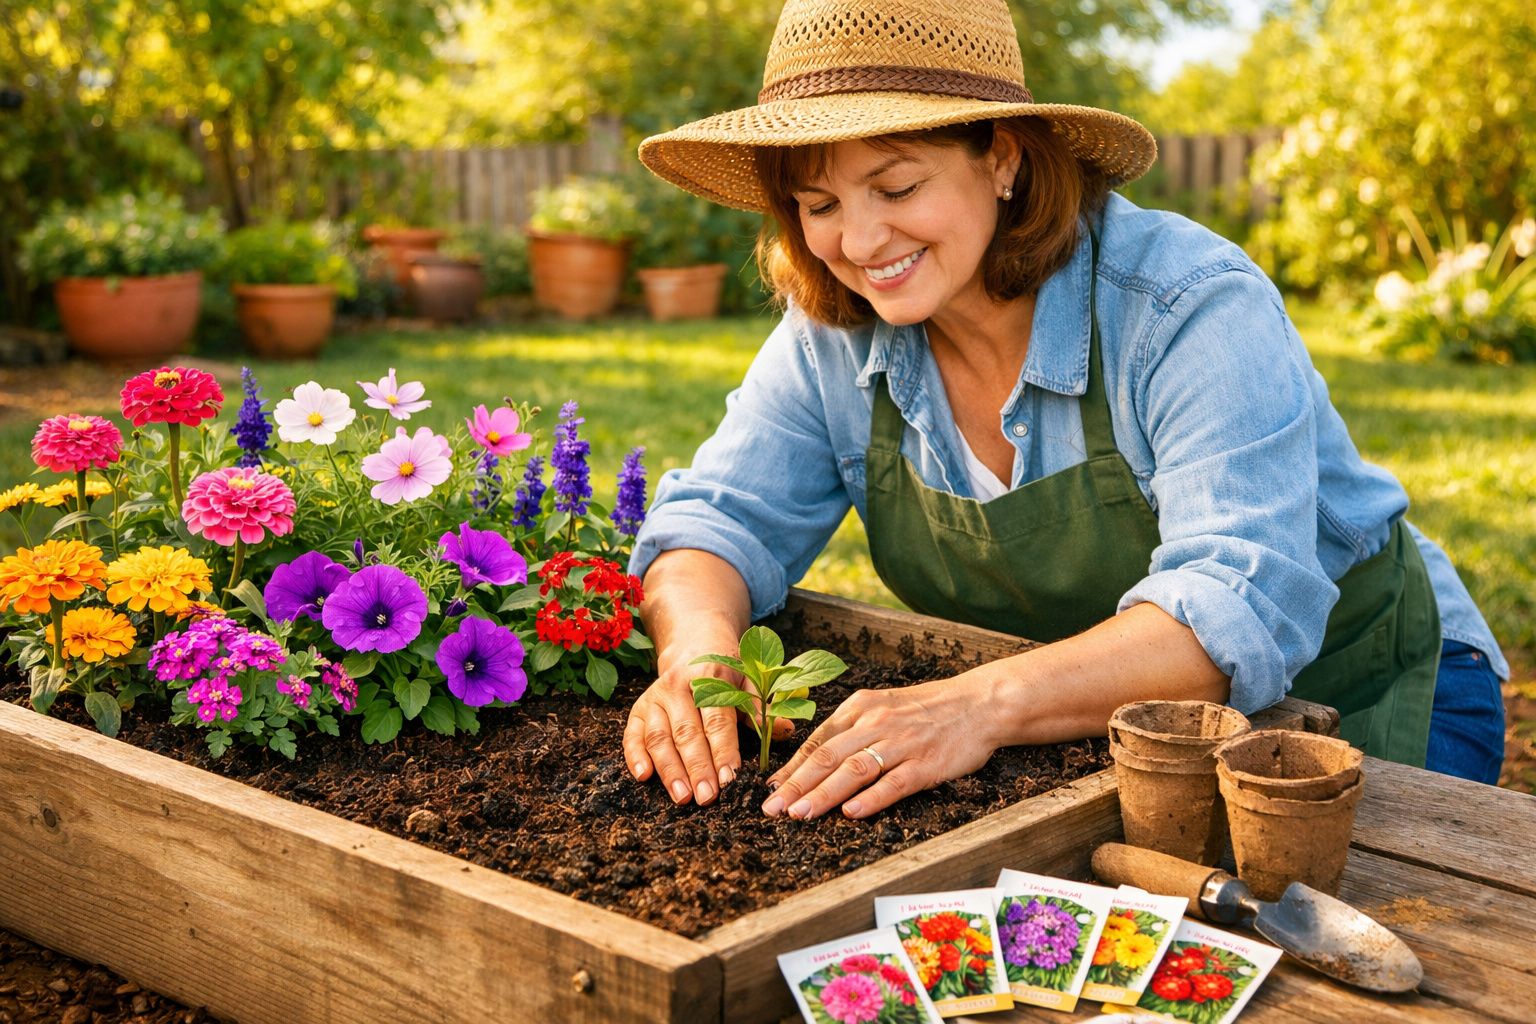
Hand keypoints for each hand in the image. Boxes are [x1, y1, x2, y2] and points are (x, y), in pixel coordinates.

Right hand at [622, 659, 795, 806]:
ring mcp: (654, 697)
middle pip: (686, 732)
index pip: (717, 719)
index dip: (723, 750)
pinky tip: (642, 776)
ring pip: (659, 737)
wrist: (695, 645)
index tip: (730, 778)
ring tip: (682, 797)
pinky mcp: (639, 708)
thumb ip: (763, 708)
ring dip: (669, 770)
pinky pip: (632, 734)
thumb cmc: (728, 671)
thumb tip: (786, 730)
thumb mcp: (750, 680)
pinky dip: (635, 755)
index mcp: (710, 675)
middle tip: (707, 797)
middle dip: (697, 767)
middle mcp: (677, 685)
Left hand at [760, 677, 997, 819]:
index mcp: (861, 708)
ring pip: (855, 770)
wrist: (978, 704)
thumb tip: (813, 759)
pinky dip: (871, 798)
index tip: (770, 789)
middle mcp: (876, 723)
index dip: (792, 767)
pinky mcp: (927, 764)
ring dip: (824, 794)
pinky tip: (851, 813)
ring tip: (800, 814)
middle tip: (772, 809)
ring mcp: (902, 744)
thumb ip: (850, 729)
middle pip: (828, 756)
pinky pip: (894, 783)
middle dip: (796, 785)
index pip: (818, 740)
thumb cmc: (927, 709)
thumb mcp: (882, 706)